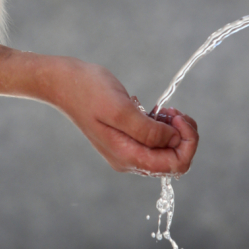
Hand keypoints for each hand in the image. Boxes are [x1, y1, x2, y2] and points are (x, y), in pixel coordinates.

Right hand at [47, 58, 198, 175]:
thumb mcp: (121, 108)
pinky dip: (162, 128)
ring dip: (174, 131)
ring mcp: (125, 151)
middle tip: (174, 112)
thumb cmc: (88, 90)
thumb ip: (148, 130)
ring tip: (164, 110)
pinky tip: (155, 112)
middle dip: (183, 137)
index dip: (187, 142)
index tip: (177, 117)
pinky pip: (154, 143)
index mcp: (128, 156)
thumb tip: (174, 140)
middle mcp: (128, 160)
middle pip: (173, 161)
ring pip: (165, 152)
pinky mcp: (124, 139)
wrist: (62, 83)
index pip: (175, 165)